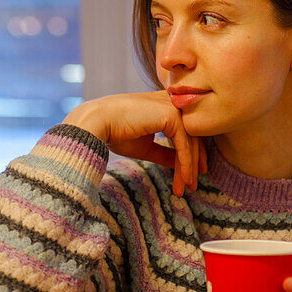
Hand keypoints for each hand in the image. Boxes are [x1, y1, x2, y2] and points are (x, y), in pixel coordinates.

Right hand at [64, 91, 206, 195]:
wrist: (97, 123)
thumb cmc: (116, 133)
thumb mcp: (146, 147)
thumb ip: (165, 153)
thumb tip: (180, 166)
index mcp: (166, 105)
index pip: (186, 132)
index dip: (190, 155)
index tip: (190, 176)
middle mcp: (172, 103)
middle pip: (192, 137)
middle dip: (193, 164)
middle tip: (192, 186)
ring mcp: (173, 107)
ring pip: (190, 142)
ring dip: (189, 168)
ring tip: (186, 188)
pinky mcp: (171, 115)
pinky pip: (184, 144)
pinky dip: (185, 164)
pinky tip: (184, 179)